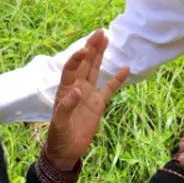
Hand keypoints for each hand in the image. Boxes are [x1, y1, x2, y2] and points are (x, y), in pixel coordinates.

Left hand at [45, 30, 128, 169]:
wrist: (66, 150)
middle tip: (99, 32)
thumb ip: (66, 107)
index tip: (85, 49)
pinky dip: (117, 79)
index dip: (77, 58)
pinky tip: (125, 68)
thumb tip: (77, 92)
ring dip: (100, 55)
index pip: (71, 69)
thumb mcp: (59, 124)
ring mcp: (89, 94)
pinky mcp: (98, 104)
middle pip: (85, 63)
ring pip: (95, 70)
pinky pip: (109, 88)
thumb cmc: (59, 136)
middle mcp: (77, 87)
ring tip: (106, 38)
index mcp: (65, 90)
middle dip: (91, 47)